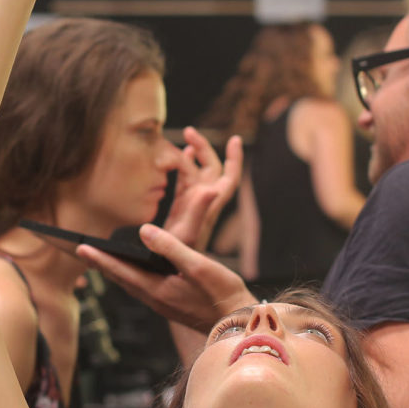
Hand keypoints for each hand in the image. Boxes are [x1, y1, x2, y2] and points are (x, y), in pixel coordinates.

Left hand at [77, 224, 253, 334]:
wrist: (239, 323)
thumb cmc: (222, 293)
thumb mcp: (198, 266)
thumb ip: (170, 248)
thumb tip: (144, 231)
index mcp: (157, 290)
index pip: (121, 270)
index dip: (100, 258)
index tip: (80, 247)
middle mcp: (155, 299)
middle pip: (121, 279)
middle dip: (100, 264)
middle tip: (80, 252)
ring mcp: (163, 304)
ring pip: (131, 285)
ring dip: (114, 272)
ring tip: (99, 260)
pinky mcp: (171, 305)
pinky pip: (142, 289)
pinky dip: (130, 277)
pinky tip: (132, 273)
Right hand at [164, 128, 242, 251]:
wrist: (172, 276)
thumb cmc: (180, 260)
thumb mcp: (188, 235)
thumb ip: (198, 212)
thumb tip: (210, 189)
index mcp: (209, 207)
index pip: (228, 179)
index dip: (234, 160)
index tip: (236, 139)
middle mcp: (204, 204)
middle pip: (212, 170)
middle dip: (205, 149)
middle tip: (189, 132)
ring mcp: (192, 206)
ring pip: (198, 173)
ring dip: (194, 155)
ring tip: (185, 138)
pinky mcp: (181, 209)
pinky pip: (185, 182)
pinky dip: (183, 166)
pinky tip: (178, 157)